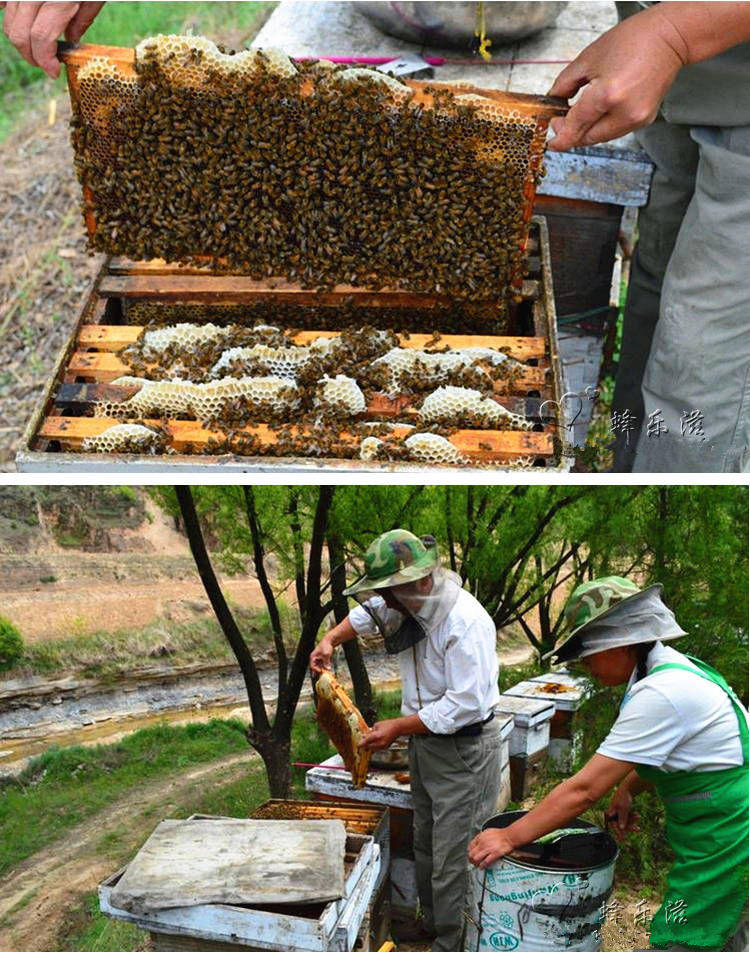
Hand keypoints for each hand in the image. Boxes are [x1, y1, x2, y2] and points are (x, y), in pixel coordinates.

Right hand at [2, 2, 105, 78]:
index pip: (40, 39)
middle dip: (32, 56)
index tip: (53, 72)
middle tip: (45, 65)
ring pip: (9, 22)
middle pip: (20, 34)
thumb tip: (71, 41)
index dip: (45, 60)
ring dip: (21, 40)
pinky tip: (21, 23)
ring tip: (37, 48)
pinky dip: (7, 14)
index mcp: (56, 0)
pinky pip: (3, 2)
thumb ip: (80, 21)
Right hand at [309, 637, 333, 673]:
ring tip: (324, 674)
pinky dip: (324, 667)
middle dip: (318, 671)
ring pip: (319, 666)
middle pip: (315, 667)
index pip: (312, 666)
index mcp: (313, 657)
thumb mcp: (326, 655)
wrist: (330, 641)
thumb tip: (328, 669)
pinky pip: (322, 664)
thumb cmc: (326, 646)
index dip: (316, 670)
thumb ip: (326, 662)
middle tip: (320, 677)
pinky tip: (327, 670)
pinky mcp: (322, 658)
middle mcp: (314, 658)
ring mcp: (318, 658)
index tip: (321, 672)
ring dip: (322, 669)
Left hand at [361, 719, 401, 750]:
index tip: (358, 744)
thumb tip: (365, 735)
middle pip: (368, 747)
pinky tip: (374, 742)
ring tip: (368, 741)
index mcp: (377, 735)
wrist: (397, 728)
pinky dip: (374, 746)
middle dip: (365, 745)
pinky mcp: (385, 747)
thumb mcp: (376, 725)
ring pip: (372, 749)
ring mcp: (383, 746)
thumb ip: (370, 731)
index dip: (361, 744)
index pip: (366, 741)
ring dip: (369, 746)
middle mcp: (380, 742)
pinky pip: (377, 749)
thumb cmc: (388, 724)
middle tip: (362, 742)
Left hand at [468, 828, 514, 868]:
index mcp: (480, 837)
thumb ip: (481, 837)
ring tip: (477, 865)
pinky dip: (482, 866)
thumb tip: (477, 842)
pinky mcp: (494, 854)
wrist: (509, 836)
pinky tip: (482, 867)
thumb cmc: (500, 834)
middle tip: (473, 862)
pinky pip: (485, 862)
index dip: (470, 852)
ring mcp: (488, 849)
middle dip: (471, 860)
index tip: (471, 855)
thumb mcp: (487, 832)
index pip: (470, 846)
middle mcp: (483, 843)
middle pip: (471, 854)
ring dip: (476, 864)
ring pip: (476, 859)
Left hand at [546, 8, 686, 150]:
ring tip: (580, 112)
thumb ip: (565, 83)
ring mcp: (636, 119)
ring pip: (601, 137)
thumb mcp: (589, 58)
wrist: (670, 38)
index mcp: (607, 95)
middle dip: (572, 133)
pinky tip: (600, 110)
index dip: (560, 135)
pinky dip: (603, 125)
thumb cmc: (634, 40)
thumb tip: (554, 100)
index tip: (552, 136)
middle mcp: (624, 112)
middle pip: (587, 138)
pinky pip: (615, 131)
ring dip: (587, 130)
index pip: (576, 127)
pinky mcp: (644, 120)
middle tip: (562, 120)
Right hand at [606, 788, 639, 840]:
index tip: (623, 839)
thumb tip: (621, 828)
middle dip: (629, 826)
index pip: (613, 826)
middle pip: (620, 824)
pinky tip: (637, 815)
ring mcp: (617, 813)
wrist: (627, 789)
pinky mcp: (622, 812)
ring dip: (632, 820)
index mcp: (610, 814)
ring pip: (625, 821)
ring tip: (638, 817)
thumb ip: (622, 819)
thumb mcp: (623, 809)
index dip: (618, 832)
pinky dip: (632, 817)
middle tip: (637, 829)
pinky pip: (627, 818)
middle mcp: (613, 814)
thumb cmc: (623, 798)